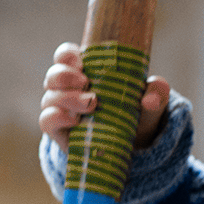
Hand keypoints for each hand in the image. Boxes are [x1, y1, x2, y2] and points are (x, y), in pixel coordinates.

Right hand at [38, 42, 170, 150]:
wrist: (129, 149)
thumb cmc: (135, 115)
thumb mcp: (151, 103)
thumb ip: (156, 93)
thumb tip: (150, 98)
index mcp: (85, 72)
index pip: (66, 56)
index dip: (67, 55)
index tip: (81, 60)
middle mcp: (68, 89)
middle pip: (53, 75)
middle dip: (65, 76)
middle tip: (85, 82)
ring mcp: (61, 110)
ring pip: (49, 97)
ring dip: (67, 98)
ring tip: (90, 103)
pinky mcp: (58, 131)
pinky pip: (47, 120)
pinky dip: (57, 118)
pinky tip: (74, 121)